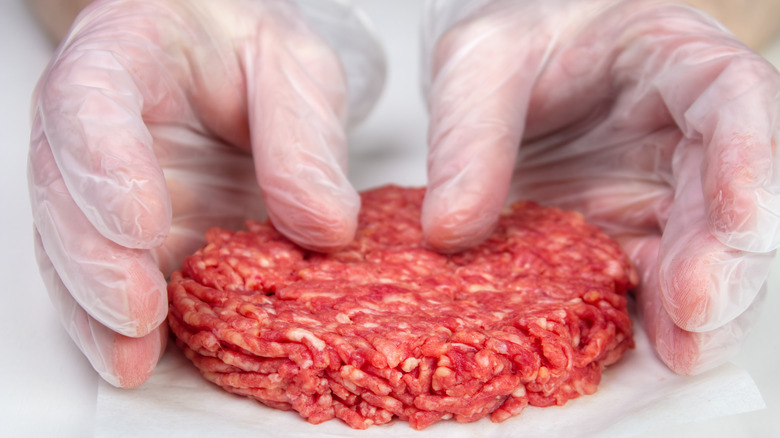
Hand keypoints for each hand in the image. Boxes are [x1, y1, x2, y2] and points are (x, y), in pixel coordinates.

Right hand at [28, 0, 383, 386]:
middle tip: (138, 310)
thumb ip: (303, 137)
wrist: (232, 60)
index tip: (143, 222)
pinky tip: (141, 356)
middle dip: (95, 260)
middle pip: (63, 191)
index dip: (106, 164)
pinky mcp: (125, 234)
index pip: (90, 103)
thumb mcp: (295, 70)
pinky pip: (109, 278)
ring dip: (98, 310)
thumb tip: (324, 226)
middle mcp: (91, 126)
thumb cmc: (249, 49)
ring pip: (73, 248)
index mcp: (123, 56)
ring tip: (133, 356)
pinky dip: (120, 325)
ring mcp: (101, 185)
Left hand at [421, 0, 779, 374]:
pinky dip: (642, 324)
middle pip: (735, 198)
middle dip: (723, 263)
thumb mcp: (480, 64)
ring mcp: (666, 196)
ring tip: (670, 351)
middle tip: (692, 311)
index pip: (735, 101)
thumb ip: (470, 135)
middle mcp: (689, 139)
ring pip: (704, 258)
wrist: (514, 72)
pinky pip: (648, 287)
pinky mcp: (633, 239)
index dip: (751, 162)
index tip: (741, 220)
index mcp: (677, 62)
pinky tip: (628, 352)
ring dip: (693, 312)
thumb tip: (452, 230)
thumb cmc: (518, 45)